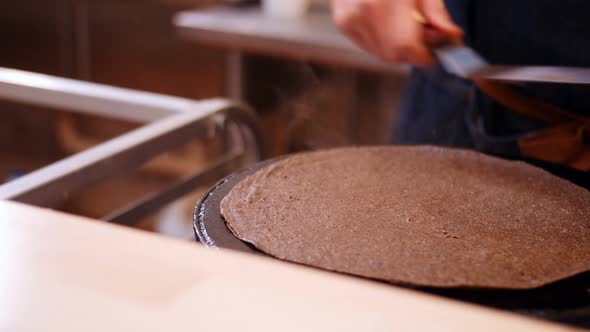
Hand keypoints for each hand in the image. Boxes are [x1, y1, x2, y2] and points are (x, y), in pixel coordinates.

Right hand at [332, 0, 463, 66]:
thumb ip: (435, 12)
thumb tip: (450, 37)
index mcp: (385, 0)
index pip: (407, 46)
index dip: (425, 55)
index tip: (438, 52)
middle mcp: (362, 12)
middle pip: (394, 54)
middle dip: (413, 51)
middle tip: (426, 33)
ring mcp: (349, 19)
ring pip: (381, 53)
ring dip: (399, 47)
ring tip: (406, 23)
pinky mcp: (343, 22)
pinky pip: (369, 45)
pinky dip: (384, 40)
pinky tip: (389, 22)